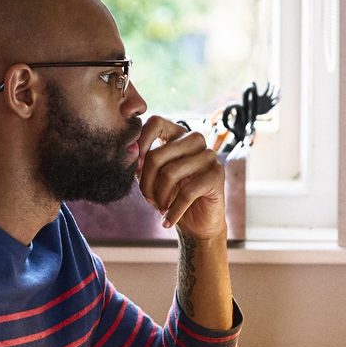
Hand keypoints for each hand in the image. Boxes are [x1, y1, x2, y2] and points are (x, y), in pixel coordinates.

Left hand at [136, 115, 227, 241]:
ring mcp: (208, 155)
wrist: (197, 224)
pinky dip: (173, 211)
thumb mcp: (151, 178)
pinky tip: (167, 221)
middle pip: (157, 156)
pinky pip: (187, 192)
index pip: (155, 122)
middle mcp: (195, 140)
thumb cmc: (172, 197)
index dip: (141, 142)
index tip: (136, 168)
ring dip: (159, 198)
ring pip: (170, 173)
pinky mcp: (216, 174)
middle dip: (146, 184)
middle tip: (147, 199)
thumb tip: (129, 151)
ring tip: (159, 208)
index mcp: (177, 134)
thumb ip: (140, 163)